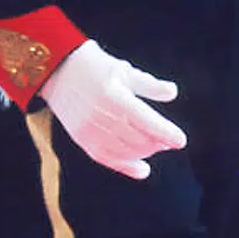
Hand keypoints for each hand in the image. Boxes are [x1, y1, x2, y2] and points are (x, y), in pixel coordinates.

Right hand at [40, 38, 185, 179]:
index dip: (166, 133)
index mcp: (114, 96)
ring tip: (154, 147)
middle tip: (167, 140)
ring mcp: (89, 130)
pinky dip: (127, 166)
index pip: (147, 120)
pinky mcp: (81, 139)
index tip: (181, 141)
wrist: (58, 71)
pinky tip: (143, 170)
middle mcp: (101, 116)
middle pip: (138, 139)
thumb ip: (149, 85)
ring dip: (144, 153)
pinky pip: (107, 159)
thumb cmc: (95, 67)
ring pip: (125, 151)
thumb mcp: (124, 70)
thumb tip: (172, 92)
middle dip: (157, 143)